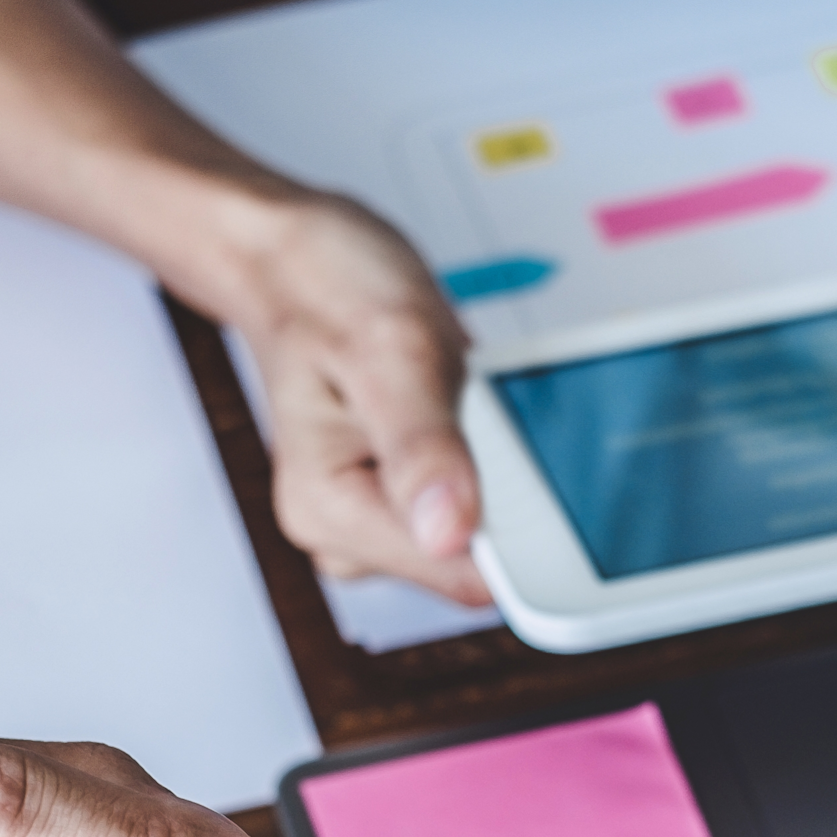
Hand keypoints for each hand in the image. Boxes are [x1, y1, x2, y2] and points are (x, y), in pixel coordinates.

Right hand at [226, 184, 490, 603]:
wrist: (297, 263)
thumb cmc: (328, 289)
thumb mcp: (388, 347)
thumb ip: (422, 445)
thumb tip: (451, 534)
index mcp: (330, 512)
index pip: (462, 574)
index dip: (523, 532)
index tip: (540, 467)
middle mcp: (347, 533)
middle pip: (480, 558)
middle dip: (509, 488)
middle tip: (480, 403)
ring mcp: (376, 519)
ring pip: (485, 529)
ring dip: (501, 464)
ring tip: (462, 394)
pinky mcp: (404, 500)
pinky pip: (477, 498)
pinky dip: (490, 452)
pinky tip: (466, 403)